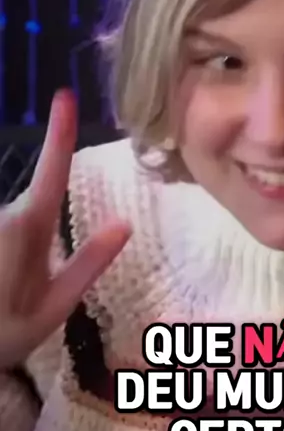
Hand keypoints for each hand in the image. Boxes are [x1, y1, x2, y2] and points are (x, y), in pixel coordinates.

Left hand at [0, 90, 130, 370]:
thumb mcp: (55, 308)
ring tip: (1, 307)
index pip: (50, 171)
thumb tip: (124, 223)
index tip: (64, 95)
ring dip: (15, 260)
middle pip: (35, 210)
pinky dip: (4, 261)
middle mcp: (4, 216)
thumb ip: (89, 263)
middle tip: (20, 304)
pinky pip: (3, 236)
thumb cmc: (3, 335)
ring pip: (16, 226)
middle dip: (38, 245)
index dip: (59, 132)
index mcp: (28, 228)